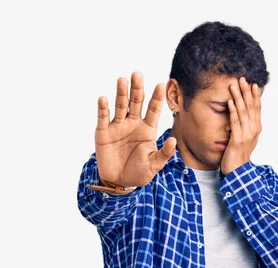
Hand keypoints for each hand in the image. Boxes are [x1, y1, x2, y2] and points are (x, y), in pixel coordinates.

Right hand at [94, 71, 176, 186]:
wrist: (119, 182)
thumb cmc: (139, 173)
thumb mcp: (154, 165)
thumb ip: (164, 153)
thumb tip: (174, 141)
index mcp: (147, 129)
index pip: (153, 110)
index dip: (156, 98)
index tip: (161, 84)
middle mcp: (133, 124)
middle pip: (136, 102)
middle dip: (137, 89)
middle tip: (138, 74)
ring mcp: (118, 126)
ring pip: (120, 106)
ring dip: (121, 93)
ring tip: (122, 80)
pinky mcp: (104, 132)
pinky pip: (104, 118)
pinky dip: (103, 108)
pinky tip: (104, 98)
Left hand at [220, 76, 261, 175]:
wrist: (238, 172)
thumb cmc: (238, 154)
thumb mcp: (244, 138)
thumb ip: (245, 126)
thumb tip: (243, 115)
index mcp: (256, 128)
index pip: (256, 108)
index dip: (254, 95)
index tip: (253, 83)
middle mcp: (253, 130)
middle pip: (251, 107)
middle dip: (247, 92)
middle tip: (243, 78)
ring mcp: (246, 135)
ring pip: (243, 112)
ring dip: (239, 97)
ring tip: (234, 85)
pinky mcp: (237, 140)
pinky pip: (235, 122)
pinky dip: (232, 111)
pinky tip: (229, 101)